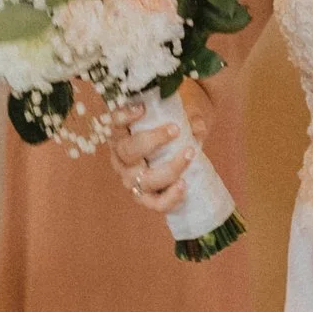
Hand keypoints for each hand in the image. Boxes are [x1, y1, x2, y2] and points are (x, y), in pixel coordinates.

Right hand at [108, 98, 199, 218]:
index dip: (124, 116)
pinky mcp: (144, 198)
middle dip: (152, 141)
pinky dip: (170, 196)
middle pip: (128, 151)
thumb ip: (188, 118)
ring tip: (190, 153)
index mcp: (122, 136)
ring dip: (170, 168)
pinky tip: (184, 184)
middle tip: (175, 129)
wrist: (176, 154)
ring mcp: (131, 181)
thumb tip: (197, 127)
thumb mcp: (178, 119)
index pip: (115, 124)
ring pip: (144, 179)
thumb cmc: (171, 132)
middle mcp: (121, 159)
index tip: (142, 108)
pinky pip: (155, 203)